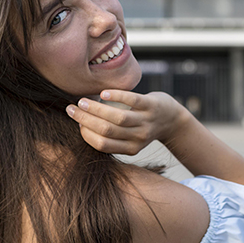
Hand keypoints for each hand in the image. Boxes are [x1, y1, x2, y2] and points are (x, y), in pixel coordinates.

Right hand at [66, 89, 186, 154]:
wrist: (172, 119)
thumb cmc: (143, 126)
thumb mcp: (130, 138)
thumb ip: (111, 135)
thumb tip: (80, 122)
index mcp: (130, 149)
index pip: (102, 144)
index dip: (86, 133)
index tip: (76, 121)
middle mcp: (138, 137)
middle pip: (107, 131)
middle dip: (85, 119)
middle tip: (71, 109)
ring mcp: (146, 121)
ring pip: (117, 118)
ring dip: (96, 109)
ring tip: (82, 101)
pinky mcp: (151, 105)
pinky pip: (132, 101)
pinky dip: (116, 97)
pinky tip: (102, 93)